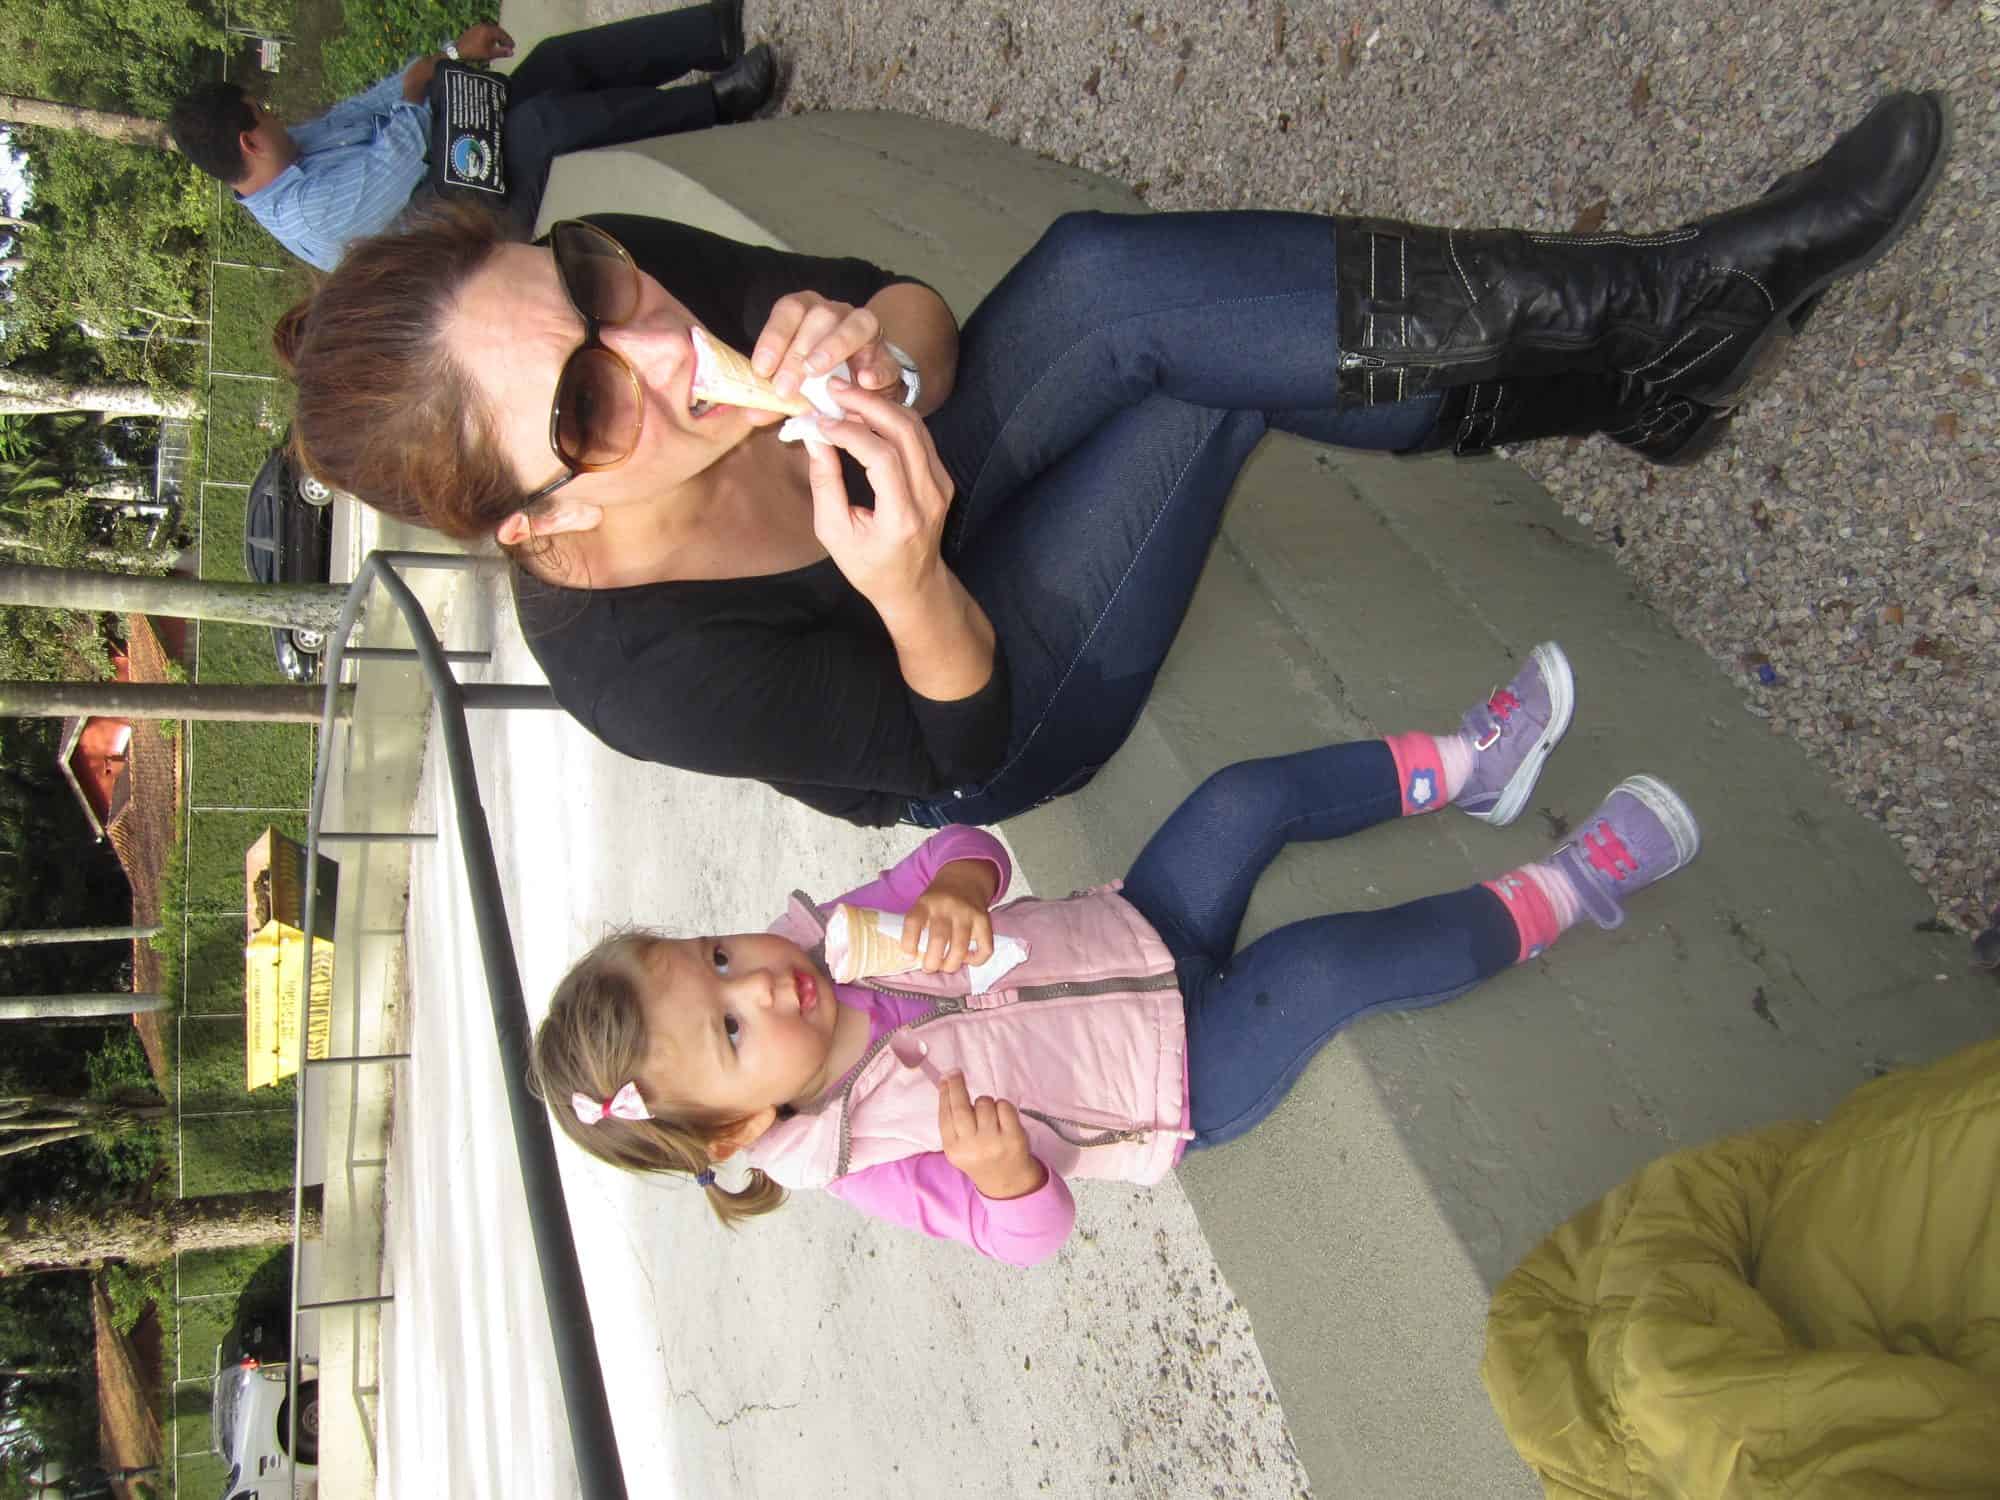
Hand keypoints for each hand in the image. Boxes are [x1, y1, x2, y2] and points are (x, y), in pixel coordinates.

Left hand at [455, 21, 515, 60]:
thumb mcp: (490, 54)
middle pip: (497, 31)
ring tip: (500, 44)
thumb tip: (512, 52)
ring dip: (497, 36)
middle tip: (508, 45)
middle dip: (503, 38)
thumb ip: (502, 52)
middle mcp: (484, 26)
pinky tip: (490, 42)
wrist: (458, 51)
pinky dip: (490, 36)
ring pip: (491, 30)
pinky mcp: (473, 29)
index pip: (502, 34)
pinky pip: (484, 31)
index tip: (513, 47)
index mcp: (489, 30)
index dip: (508, 41)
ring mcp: (477, 27)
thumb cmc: (475, 53)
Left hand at [750, 291, 908, 406]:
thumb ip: (774, 398)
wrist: (864, 386)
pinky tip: (863, 381)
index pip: (789, 310)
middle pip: (820, 317)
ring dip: (834, 347)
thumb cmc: (820, 380)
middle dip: (798, 354)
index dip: (774, 337)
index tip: (762, 370)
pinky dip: (875, 368)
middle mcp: (837, 313)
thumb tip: (752, 415)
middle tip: (785, 389)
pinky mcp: (888, 356)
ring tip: (817, 373)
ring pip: (856, 324)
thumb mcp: (792, 386)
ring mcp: (866, 331)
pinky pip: (885, 356)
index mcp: (807, 313)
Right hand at [802, 381, 954, 606]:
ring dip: (880, 405)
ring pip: (915, 427)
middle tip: (834, 390)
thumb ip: (825, 483)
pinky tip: (866, 413)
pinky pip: (919, 436)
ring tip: (847, 396)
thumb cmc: (869, 566)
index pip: (881, 458)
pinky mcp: (942, 477)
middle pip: (905, 432)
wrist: (914, 585)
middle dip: (867, 404)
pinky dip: (891, 418)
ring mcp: (941, 485)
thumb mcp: (834, 532)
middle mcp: (929, 497)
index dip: (850, 432)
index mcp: (902, 518)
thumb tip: (814, 437)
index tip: (820, 421)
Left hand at [901, 860, 997, 972]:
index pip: (913, 922)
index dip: (908, 943)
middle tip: (929, 968)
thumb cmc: (939, 899)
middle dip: (932, 962)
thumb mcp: (923, 904)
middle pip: (938, 939)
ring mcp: (967, 913)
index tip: (909, 957)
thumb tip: (914, 959)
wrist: (965, 877)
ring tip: (946, 967)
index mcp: (925, 903)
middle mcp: (946, 907)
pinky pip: (984, 947)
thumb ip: (918, 927)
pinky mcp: (984, 920)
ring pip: (960, 947)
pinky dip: (977, 960)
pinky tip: (968, 959)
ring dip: (951, 964)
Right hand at [937, 1073, 1046, 1200]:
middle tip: (956, 1073)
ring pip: (984, 1103)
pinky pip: (1004, 1106)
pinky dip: (1002, 1106)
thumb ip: (952, 1121)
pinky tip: (1001, 1117)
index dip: (945, 1094)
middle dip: (957, 1085)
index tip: (946, 1077)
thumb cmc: (979, 1156)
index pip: (945, 1115)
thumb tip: (946, 1084)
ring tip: (988, 1115)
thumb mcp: (959, 1146)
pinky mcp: (1014, 1137)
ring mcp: (994, 1142)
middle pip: (962, 1107)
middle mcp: (972, 1147)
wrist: (1006, 1180)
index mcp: (953, 1149)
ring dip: (985, 1102)